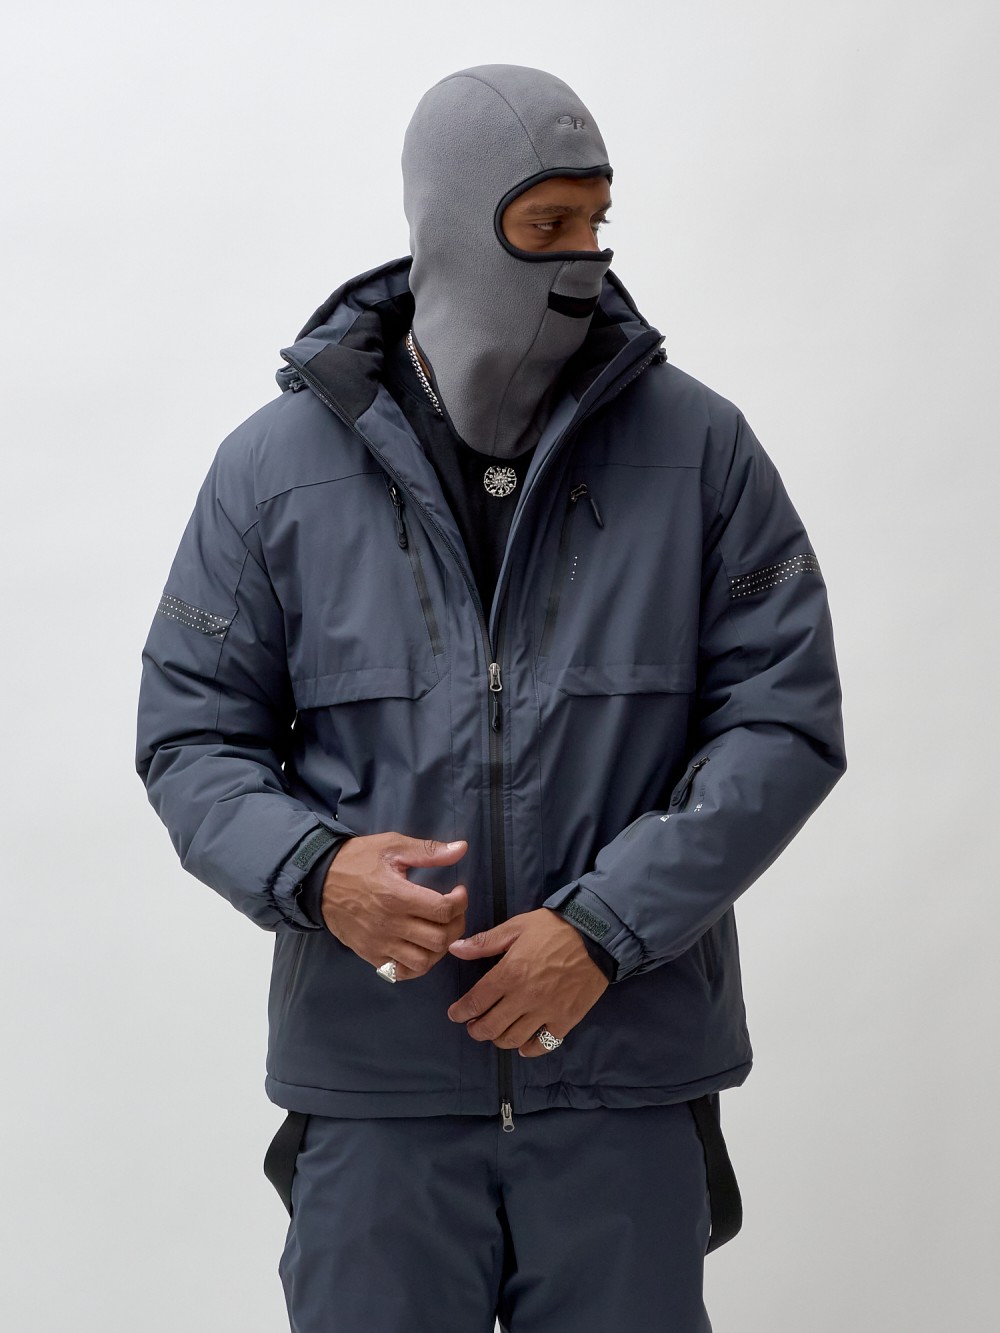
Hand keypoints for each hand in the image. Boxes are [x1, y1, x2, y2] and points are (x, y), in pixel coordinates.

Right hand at [321, 833, 468, 979]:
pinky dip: (417, 965)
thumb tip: (462, 849)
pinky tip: (420, 947)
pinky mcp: (370, 955)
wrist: (319, 880)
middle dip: (455, 925)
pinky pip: (402, 972)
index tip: (458, 892)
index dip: (460, 902)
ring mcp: (379, 943)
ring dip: (439, 948)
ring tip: (438, 930)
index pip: (443, 910)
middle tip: (452, 912)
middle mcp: (389, 924)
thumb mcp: (392, 846)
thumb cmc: (358, 860)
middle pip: (439, 939)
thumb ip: (428, 851)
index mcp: (397, 895)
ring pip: (424, 961)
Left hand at [446, 908, 609, 1056]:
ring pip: (513, 1039)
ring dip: (499, 1039)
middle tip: (473, 1026)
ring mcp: (546, 1012)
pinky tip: (523, 1044)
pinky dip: (529, 1049)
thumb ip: (484, 942)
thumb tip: (455, 949)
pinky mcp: (565, 1021)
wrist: (597, 935)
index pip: (475, 1002)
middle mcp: (524, 998)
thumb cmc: (554, 928)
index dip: (461, 1012)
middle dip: (476, 1030)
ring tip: (496, 1033)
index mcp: (509, 974)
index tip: (455, 1014)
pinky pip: (543, 1045)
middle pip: (491, 1027)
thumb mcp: (516, 927)